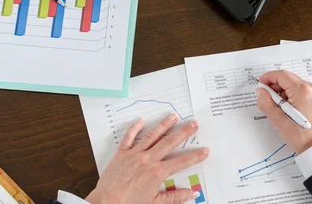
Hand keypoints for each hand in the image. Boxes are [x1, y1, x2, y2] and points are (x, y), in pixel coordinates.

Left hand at [86, 114, 209, 203]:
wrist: (106, 203)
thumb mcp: (155, 203)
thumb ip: (175, 197)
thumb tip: (192, 193)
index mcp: (157, 173)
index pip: (182, 162)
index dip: (195, 156)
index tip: (205, 150)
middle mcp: (148, 160)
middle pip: (170, 142)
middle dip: (184, 132)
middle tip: (194, 123)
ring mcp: (134, 154)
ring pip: (153, 136)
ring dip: (164, 125)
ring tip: (174, 116)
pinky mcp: (122, 153)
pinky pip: (129, 137)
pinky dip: (135, 127)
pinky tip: (142, 119)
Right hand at [256, 70, 311, 153]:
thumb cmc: (300, 136)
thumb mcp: (278, 120)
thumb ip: (266, 102)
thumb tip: (260, 91)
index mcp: (302, 91)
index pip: (282, 75)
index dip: (268, 77)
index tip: (260, 83)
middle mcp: (311, 88)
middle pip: (287, 77)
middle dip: (274, 85)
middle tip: (266, 96)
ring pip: (292, 83)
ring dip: (281, 90)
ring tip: (277, 106)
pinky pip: (298, 89)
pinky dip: (289, 94)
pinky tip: (285, 106)